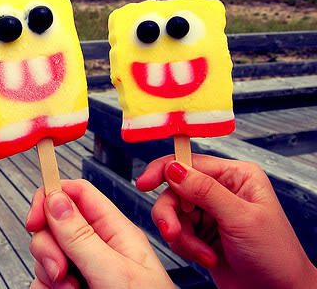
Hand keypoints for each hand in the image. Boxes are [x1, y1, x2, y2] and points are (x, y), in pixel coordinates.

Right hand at [25, 179, 174, 287]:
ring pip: (46, 255)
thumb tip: (54, 198)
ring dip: (48, 274)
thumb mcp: (115, 273)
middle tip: (61, 271)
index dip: (51, 198)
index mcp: (116, 232)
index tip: (34, 219)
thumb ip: (81, 236)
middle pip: (54, 224)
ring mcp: (84, 271)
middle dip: (47, 246)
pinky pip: (44, 281)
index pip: (77, 194)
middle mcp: (98, 248)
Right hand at [136, 154, 316, 288]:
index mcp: (236, 176)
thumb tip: (174, 168)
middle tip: (171, 233)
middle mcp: (221, 190)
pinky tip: (205, 258)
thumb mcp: (240, 219)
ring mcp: (210, 212)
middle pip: (175, 190)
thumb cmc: (275, 256)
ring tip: (202, 254)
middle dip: (172, 215)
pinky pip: (177, 233)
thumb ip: (205, 191)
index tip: (144, 183)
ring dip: (182, 237)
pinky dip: (186, 247)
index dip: (164, 171)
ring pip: (173, 214)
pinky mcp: (202, 233)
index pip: (190, 162)